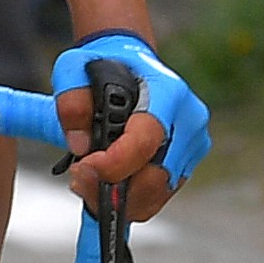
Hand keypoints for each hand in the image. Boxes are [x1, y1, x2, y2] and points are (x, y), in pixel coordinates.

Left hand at [53, 30, 205, 216]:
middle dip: (112, 189)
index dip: (113, 163)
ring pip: (157, 193)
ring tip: (86, 180)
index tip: (83, 167)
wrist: (131, 63)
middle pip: (155, 177)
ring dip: (118, 199)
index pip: (146, 140)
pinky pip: (159, 194)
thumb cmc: (103, 64)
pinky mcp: (187, 162)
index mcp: (167, 93)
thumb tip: (80, 145)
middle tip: (78, 179)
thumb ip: (71, 102)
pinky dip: (130, 199)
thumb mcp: (73, 69)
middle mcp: (189, 120)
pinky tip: (104, 183)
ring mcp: (192, 144)